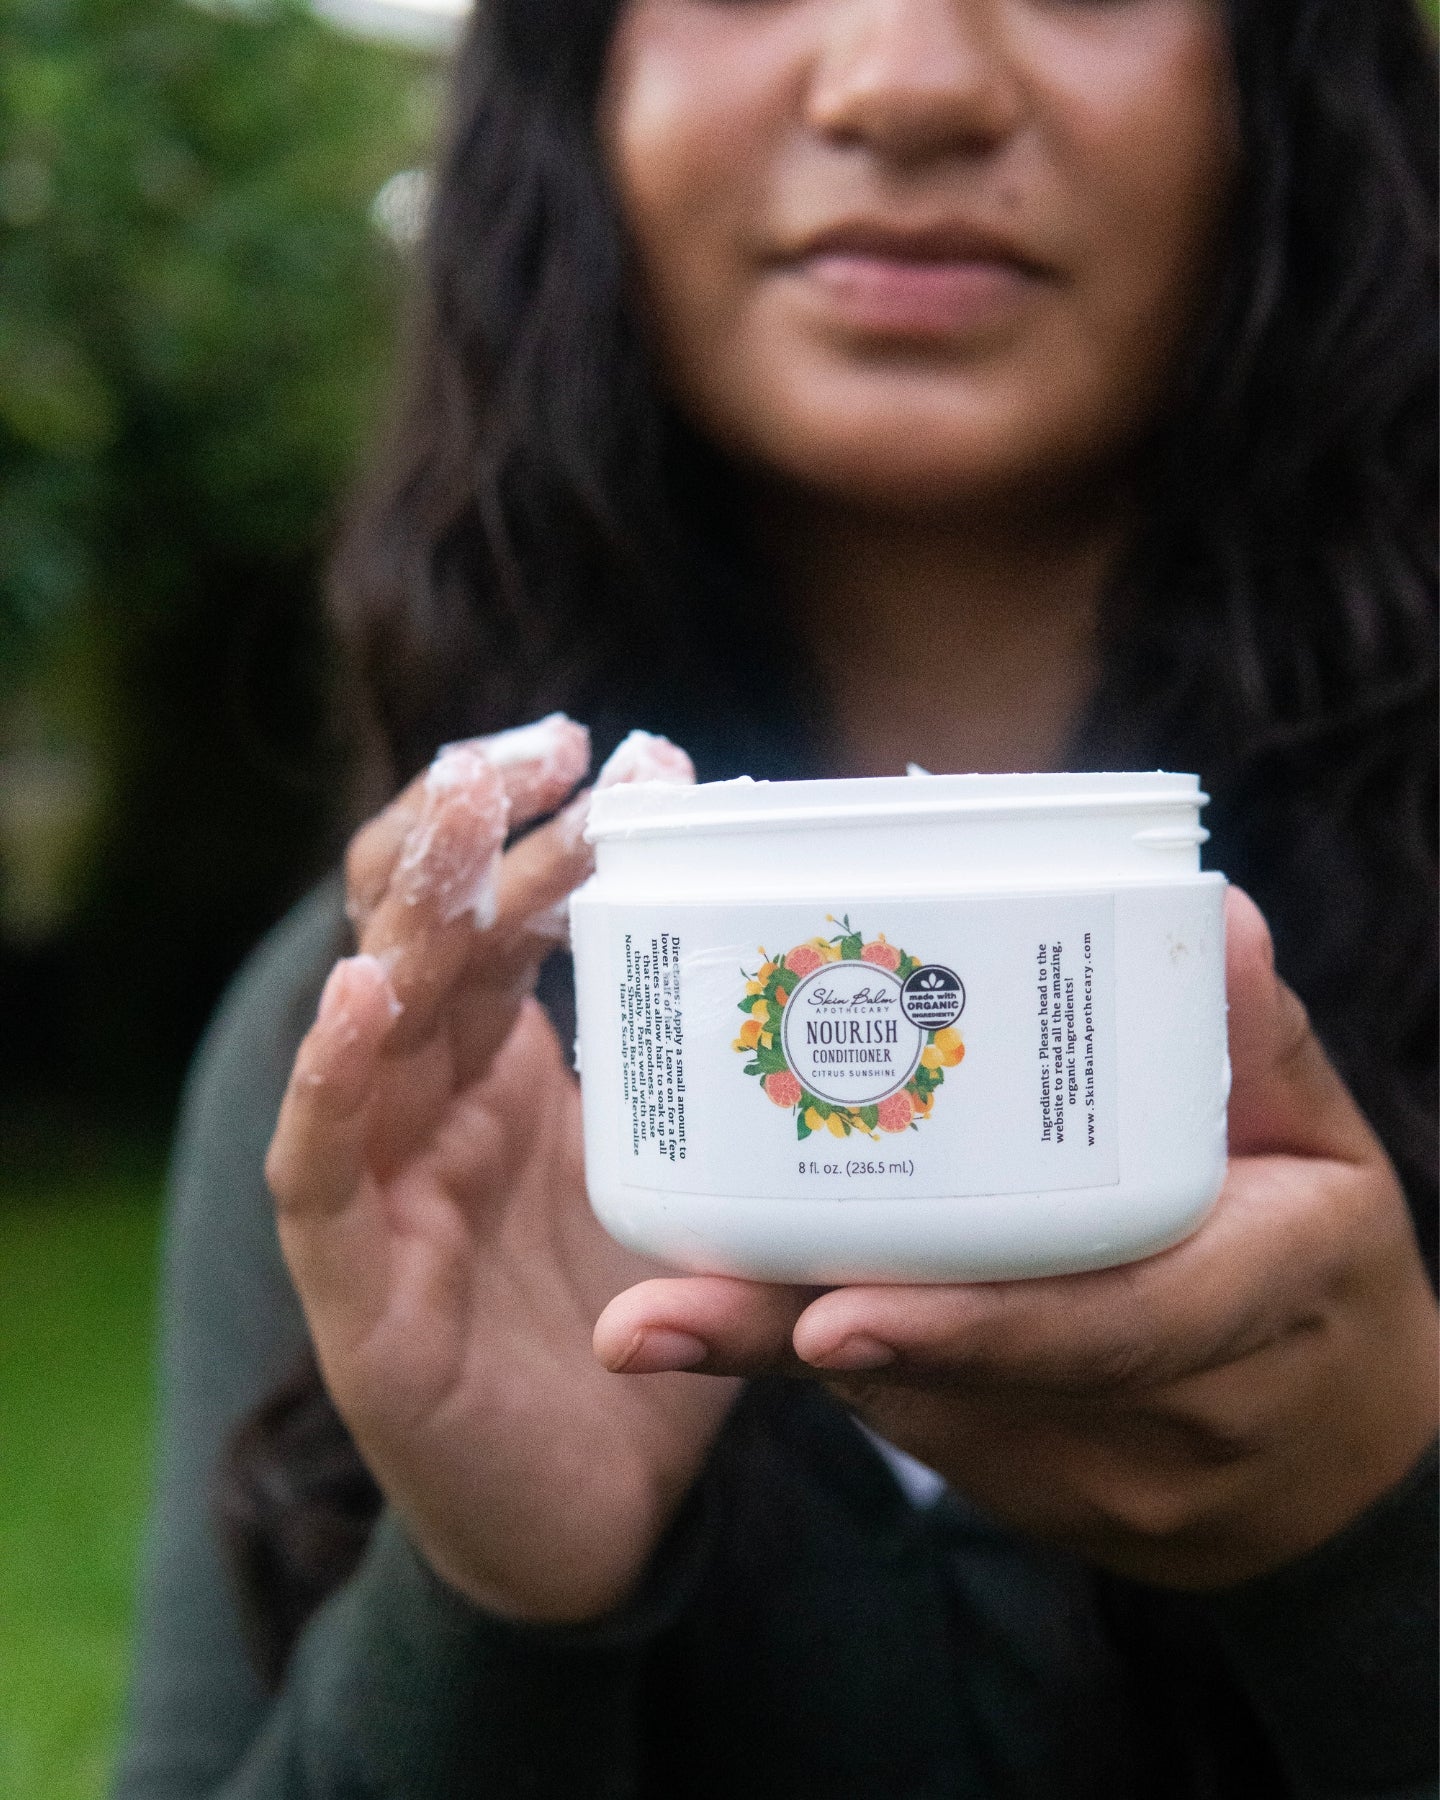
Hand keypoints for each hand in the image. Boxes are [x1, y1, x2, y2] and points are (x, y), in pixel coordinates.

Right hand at [266, 719, 739, 1621]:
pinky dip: (333, 1075)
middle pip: (431, 928)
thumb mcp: (711, 1188)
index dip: (556, 829)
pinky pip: (319, 1164)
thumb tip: (866, 970)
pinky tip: (367, 992)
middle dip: (478, 823)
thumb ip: (744, 1095)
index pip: (507, 913)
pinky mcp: (356, 1287)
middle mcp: (437, 1102)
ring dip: (411, 903)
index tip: (646, 760)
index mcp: (511, 1070)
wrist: (593, 1520)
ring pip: (370, 1012)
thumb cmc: (651, 1341)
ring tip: (467, 808)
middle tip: (558, 742)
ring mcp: (383, 1183)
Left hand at [595, 887, 1438, 1588]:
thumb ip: (1255, 1038)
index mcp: (1266, 1302)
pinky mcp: (1036, 1500)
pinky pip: (922, 1430)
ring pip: (923, 1420)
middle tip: (661, 1319)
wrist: (1337, 1457)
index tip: (832, 1314)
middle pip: (975, 1388)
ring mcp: (1100, 1482)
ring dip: (793, 1356)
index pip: (1118, 1326)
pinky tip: (733, 1323)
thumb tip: (1212, 915)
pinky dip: (832, 1365)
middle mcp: (1174, 1418)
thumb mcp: (1324, 1145)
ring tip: (660, 1317)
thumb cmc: (1326, 1269)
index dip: (976, 1322)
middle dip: (807, 1346)